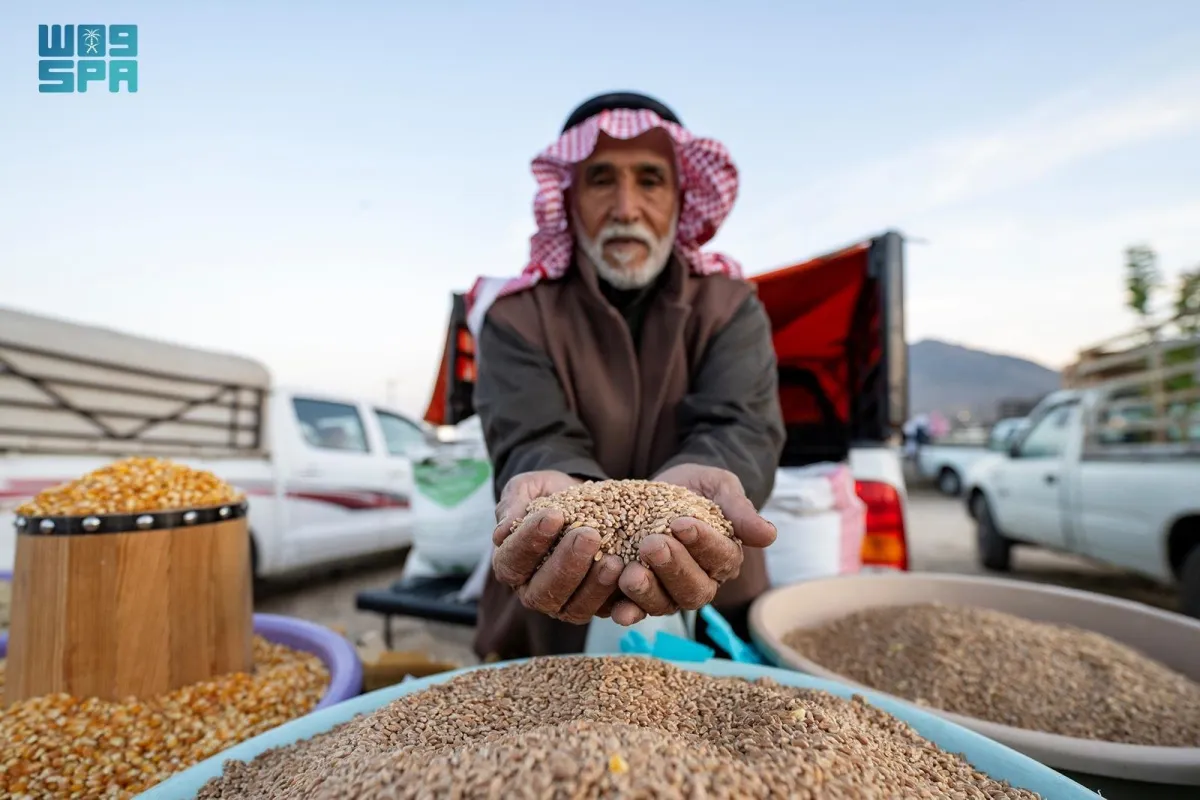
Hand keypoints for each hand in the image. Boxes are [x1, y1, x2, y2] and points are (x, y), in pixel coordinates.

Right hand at [491, 470, 624, 623]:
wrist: (588, 501)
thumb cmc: (552, 495)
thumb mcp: (529, 488)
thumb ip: (514, 503)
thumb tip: (501, 532)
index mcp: (510, 564)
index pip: (513, 560)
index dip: (531, 541)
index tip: (554, 515)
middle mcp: (533, 591)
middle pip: (542, 592)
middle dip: (566, 564)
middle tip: (588, 535)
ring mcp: (565, 604)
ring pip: (574, 609)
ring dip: (594, 586)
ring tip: (612, 560)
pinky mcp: (596, 607)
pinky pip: (606, 612)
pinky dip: (618, 598)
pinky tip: (628, 574)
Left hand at [610, 463, 775, 625]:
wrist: (662, 487)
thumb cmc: (697, 487)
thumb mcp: (719, 486)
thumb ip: (739, 510)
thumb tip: (770, 535)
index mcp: (725, 557)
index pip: (721, 557)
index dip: (703, 543)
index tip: (682, 523)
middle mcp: (701, 580)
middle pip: (694, 589)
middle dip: (673, 568)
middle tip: (652, 544)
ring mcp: (669, 591)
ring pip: (666, 604)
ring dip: (648, 592)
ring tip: (630, 573)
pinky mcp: (640, 594)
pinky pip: (636, 610)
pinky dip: (627, 611)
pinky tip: (617, 608)